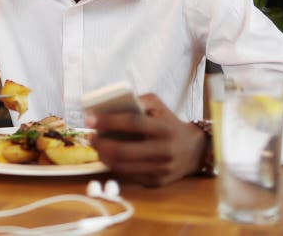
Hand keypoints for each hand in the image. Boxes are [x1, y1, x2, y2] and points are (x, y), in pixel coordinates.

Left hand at [86, 94, 206, 186]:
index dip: (109, 121)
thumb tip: (109, 104)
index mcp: (165, 128)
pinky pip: (129, 177)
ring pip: (124, 167)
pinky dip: (114, 167)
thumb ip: (138, 101)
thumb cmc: (169, 123)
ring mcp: (161, 169)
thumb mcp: (159, 106)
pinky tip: (107, 157)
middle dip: (101, 144)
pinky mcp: (157, 182)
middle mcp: (164, 150)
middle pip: (125, 150)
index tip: (89, 118)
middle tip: (89, 137)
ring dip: (104, 157)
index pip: (133, 123)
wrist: (193, 149)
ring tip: (96, 147)